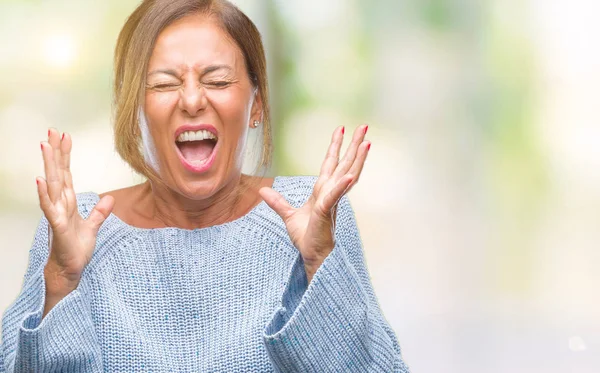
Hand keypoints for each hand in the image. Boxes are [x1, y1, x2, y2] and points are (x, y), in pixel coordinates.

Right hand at [37, 128, 114, 291]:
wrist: (70, 269)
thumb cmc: (76, 248)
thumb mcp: (93, 227)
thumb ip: (99, 212)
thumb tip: (109, 198)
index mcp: (68, 202)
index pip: (66, 173)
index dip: (65, 155)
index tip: (65, 136)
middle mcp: (60, 204)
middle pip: (58, 172)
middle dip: (55, 151)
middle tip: (52, 130)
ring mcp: (57, 213)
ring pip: (52, 184)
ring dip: (48, 165)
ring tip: (44, 145)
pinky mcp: (58, 226)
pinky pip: (49, 208)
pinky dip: (44, 194)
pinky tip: (40, 180)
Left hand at [260, 125, 369, 281]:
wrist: (312, 255)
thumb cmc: (306, 237)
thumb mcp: (288, 215)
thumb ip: (278, 202)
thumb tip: (263, 191)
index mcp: (322, 190)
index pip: (330, 163)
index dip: (336, 146)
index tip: (342, 129)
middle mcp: (330, 192)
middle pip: (345, 163)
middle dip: (354, 145)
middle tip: (364, 126)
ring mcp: (331, 201)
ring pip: (347, 175)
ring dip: (357, 159)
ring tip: (367, 143)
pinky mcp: (326, 212)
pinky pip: (334, 196)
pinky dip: (341, 186)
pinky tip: (348, 175)